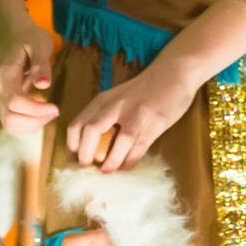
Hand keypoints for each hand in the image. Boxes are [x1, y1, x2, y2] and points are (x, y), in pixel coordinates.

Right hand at [0, 16, 59, 131]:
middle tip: (54, 110)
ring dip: (32, 125)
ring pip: (10, 125)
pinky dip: (28, 124)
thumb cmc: (27, 38)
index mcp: (5, 74)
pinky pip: (12, 124)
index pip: (14, 101)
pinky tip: (39, 110)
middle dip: (35, 120)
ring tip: (47, 111)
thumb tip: (44, 85)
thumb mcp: (38, 44)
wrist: (11, 35)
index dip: (35, 110)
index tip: (55, 107)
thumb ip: (41, 64)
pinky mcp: (3, 104)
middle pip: (10, 119)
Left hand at [66, 63, 197, 173]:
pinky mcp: (153, 125)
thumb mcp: (117, 98)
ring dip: (110, 164)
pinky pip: (137, 150)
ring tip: (106, 172)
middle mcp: (115, 106)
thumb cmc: (144, 89)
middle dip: (85, 155)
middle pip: (90, 132)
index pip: (77, 124)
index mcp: (102, 100)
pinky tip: (126, 167)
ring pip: (116, 146)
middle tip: (87, 167)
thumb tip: (92, 146)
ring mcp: (135, 115)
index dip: (72, 146)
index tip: (74, 159)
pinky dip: (129, 163)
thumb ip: (105, 116)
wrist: (173, 73)